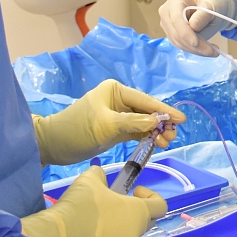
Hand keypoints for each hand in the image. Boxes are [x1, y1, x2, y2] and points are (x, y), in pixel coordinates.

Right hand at [19, 166, 167, 236]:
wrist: (59, 234)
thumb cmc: (83, 204)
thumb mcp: (91, 179)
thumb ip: (101, 175)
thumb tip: (101, 178)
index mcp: (138, 213)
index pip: (161, 207)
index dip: (151, 196)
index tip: (134, 191)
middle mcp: (134, 232)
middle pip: (148, 221)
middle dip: (138, 210)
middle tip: (119, 201)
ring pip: (130, 233)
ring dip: (122, 222)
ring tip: (101, 213)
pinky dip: (108, 234)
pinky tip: (90, 227)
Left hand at [32, 79, 184, 166]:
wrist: (54, 145)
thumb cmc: (77, 129)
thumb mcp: (105, 125)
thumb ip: (132, 123)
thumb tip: (155, 122)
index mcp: (116, 90)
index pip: (145, 100)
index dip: (164, 110)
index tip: (181, 119)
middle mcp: (119, 100)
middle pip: (148, 110)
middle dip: (162, 122)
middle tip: (172, 136)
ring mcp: (119, 115)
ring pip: (145, 122)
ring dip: (157, 131)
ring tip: (166, 142)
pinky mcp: (117, 130)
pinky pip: (138, 131)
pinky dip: (148, 137)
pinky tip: (157, 143)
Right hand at [160, 0, 236, 56]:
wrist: (211, 7)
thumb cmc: (212, 3)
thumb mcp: (212, 5)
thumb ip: (203, 15)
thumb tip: (193, 26)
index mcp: (176, 0)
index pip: (176, 19)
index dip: (185, 33)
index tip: (196, 43)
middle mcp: (167, 12)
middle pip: (176, 33)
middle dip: (194, 45)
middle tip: (212, 51)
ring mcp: (168, 24)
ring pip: (178, 42)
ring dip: (195, 50)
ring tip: (213, 51)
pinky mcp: (172, 34)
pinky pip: (181, 45)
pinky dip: (194, 50)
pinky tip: (207, 50)